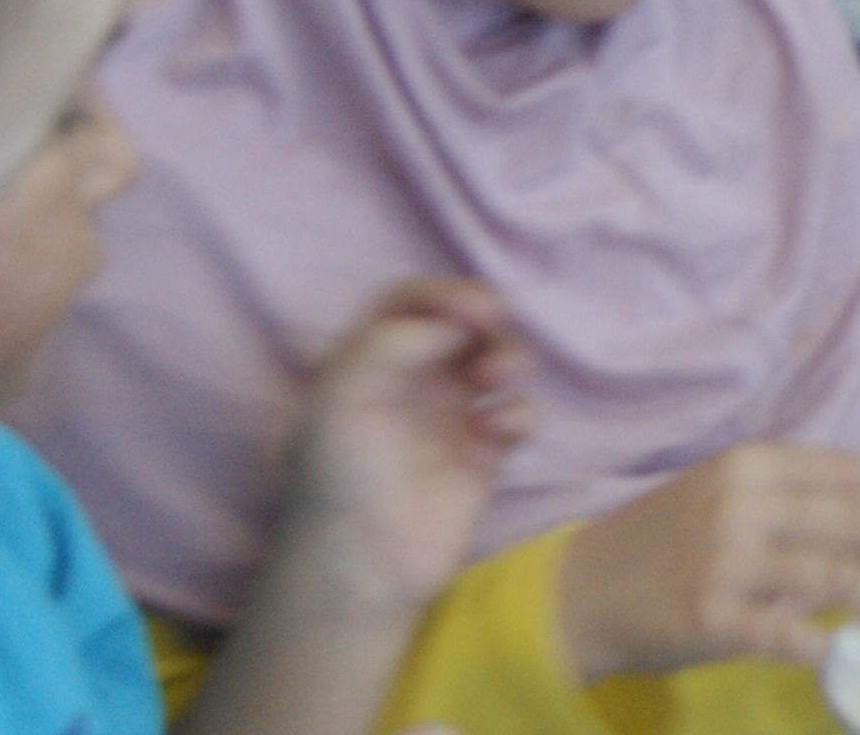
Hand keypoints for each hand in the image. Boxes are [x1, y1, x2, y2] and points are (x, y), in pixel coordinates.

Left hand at [279, 277, 534, 616]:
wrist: (363, 566)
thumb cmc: (340, 478)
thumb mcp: (343, 396)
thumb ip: (394, 342)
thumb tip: (456, 326)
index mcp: (367, 361)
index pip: (409, 302)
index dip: (443, 293)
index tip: (471, 310)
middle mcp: (410, 381)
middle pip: (461, 323)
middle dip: (482, 317)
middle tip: (493, 325)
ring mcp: (449, 417)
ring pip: (496, 359)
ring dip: (508, 354)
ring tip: (498, 377)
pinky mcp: (483, 454)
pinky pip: (517, 412)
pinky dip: (519, 409)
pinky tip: (500, 430)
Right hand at [554, 442, 859, 679]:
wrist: (584, 589)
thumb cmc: (664, 539)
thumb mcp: (722, 492)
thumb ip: (787, 494)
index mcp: (750, 463)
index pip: (851, 473)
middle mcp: (742, 503)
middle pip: (853, 521)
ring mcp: (726, 560)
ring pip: (833, 575)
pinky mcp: (712, 617)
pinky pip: (789, 634)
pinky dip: (822, 642)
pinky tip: (831, 646)